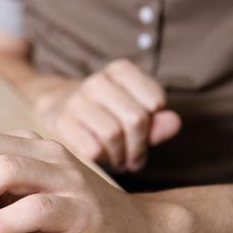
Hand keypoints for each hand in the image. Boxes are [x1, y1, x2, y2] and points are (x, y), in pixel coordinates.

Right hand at [34, 59, 181, 171]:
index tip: (148, 133)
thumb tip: (174, 123)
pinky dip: (103, 160)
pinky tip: (103, 160)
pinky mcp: (60, 122)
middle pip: (135, 119)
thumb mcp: (136, 112)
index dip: (155, 124)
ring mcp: (76, 101)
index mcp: (120, 71)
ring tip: (122, 162)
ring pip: (112, 135)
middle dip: (140, 146)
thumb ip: (158, 121)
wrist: (57, 108)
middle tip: (137, 159)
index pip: (154, 101)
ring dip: (122, 156)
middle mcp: (97, 82)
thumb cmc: (107, 114)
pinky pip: (92, 149)